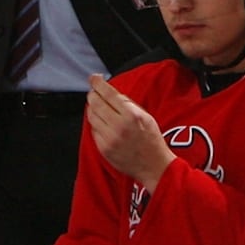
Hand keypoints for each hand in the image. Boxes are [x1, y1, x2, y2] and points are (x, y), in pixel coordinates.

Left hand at [86, 74, 173, 192]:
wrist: (154, 166)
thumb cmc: (152, 140)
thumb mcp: (145, 116)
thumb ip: (128, 103)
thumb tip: (110, 92)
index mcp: (131, 115)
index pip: (109, 94)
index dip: (98, 83)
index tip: (94, 78)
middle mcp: (119, 126)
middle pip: (96, 103)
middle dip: (93, 94)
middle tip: (94, 91)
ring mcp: (109, 139)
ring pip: (91, 116)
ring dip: (92, 108)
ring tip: (98, 106)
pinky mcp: (103, 148)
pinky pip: (93, 130)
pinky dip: (95, 123)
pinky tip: (101, 122)